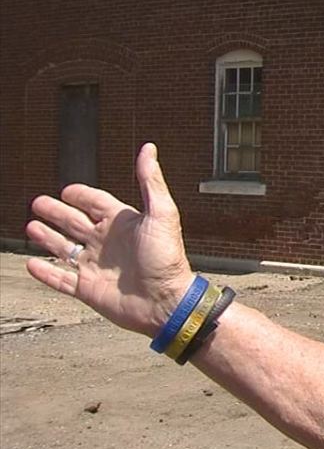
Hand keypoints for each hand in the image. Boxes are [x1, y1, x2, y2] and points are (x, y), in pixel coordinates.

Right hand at [25, 143, 194, 337]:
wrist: (166, 301)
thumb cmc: (167, 258)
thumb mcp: (161, 213)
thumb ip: (150, 181)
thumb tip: (148, 148)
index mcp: (123, 222)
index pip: (96, 203)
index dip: (81, 195)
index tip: (67, 190)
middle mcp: (107, 242)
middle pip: (74, 222)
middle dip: (56, 212)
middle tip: (38, 202)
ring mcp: (96, 266)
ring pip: (64, 248)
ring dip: (47, 237)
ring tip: (30, 226)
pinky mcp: (88, 289)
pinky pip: (61, 279)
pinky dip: (45, 272)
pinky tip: (31, 263)